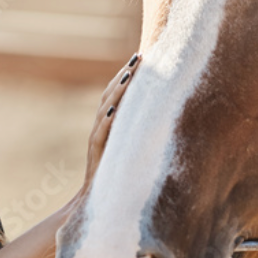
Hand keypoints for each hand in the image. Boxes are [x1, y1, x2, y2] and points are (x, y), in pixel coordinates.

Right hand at [78, 53, 139, 195]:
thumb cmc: (117, 176)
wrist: (97, 201)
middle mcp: (101, 127)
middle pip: (111, 94)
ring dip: (118, 90)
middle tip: (140, 57)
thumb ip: (137, 133)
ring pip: (106, 108)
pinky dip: (108, 119)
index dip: (127, 75)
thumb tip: (161, 118)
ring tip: (130, 73)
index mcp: (109, 123)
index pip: (117, 93)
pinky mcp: (96, 152)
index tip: (142, 58)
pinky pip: (101, 132)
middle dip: (125, 74)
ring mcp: (97, 139)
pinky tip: (116, 108)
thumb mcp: (130, 149)